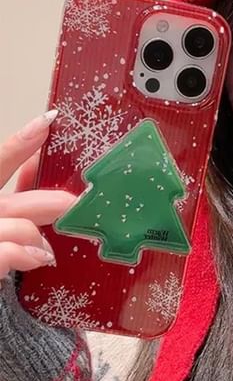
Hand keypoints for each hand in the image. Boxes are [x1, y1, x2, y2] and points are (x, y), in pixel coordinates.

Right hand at [0, 110, 75, 278]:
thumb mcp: (8, 223)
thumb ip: (26, 210)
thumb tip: (61, 200)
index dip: (20, 143)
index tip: (48, 122)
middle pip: (12, 198)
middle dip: (50, 202)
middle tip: (77, 205)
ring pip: (15, 225)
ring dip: (35, 236)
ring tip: (46, 252)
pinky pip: (6, 251)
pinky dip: (23, 253)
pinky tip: (37, 258)